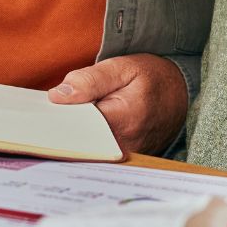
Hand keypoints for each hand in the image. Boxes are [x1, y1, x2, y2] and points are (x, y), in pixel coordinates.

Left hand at [47, 53, 188, 154]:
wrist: (184, 94)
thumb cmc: (153, 77)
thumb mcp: (123, 67)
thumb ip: (90, 80)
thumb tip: (57, 96)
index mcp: (121, 121)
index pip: (75, 128)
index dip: (56, 120)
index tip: (41, 114)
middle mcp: (124, 146)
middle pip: (78, 143)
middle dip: (61, 130)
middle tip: (47, 116)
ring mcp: (126, 157)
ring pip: (86, 150)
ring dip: (72, 137)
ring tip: (63, 121)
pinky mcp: (125, 159)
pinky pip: (97, 153)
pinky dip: (84, 142)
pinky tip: (76, 130)